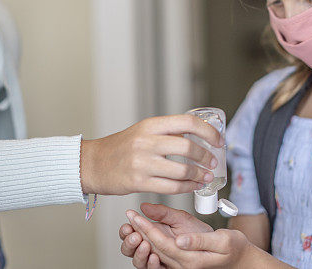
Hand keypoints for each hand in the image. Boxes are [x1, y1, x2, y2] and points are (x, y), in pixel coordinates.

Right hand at [80, 115, 222, 194]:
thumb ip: (166, 133)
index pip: (187, 123)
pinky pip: (171, 188)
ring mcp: (142, 163)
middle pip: (188, 148)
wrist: (93, 164)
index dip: (208, 132)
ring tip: (205, 177)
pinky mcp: (139, 182)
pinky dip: (187, 188)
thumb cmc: (120, 148)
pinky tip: (192, 186)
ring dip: (199, 176)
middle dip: (205, 157)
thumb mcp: (142, 131)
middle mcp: (146, 141)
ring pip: (182, 171)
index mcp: (150, 125)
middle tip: (212, 162)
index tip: (218, 141)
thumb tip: (198, 138)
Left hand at [126, 209, 254, 268]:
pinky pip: (161, 253)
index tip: (134, 214)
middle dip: (139, 231)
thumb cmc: (234, 248)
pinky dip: (151, 241)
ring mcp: (181, 266)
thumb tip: (179, 240)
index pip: (161, 243)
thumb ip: (198, 240)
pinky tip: (144, 231)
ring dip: (142, 237)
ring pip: (154, 251)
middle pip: (153, 248)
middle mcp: (183, 266)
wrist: (242, 260)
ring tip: (132, 223)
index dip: (146, 227)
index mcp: (191, 260)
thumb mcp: (222, 240)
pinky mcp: (182, 262)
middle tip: (128, 215)